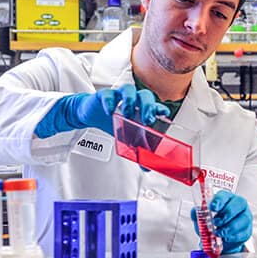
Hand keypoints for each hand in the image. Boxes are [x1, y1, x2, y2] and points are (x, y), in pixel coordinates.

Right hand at [35, 85, 168, 137]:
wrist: (92, 115)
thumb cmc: (114, 122)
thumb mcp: (127, 138)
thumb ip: (138, 150)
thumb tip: (146, 167)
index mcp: (142, 109)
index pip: (155, 105)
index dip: (160, 108)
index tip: (164, 114)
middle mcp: (133, 100)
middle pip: (145, 95)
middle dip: (148, 106)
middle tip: (147, 118)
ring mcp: (119, 96)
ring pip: (128, 90)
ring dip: (130, 101)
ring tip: (128, 113)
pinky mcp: (104, 95)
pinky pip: (108, 94)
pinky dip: (110, 102)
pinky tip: (110, 111)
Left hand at [190, 190, 252, 254]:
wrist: (219, 240)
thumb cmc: (213, 224)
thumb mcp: (203, 218)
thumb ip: (198, 213)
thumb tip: (196, 211)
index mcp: (226, 198)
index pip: (225, 195)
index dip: (219, 201)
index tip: (213, 208)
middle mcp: (238, 205)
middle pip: (238, 204)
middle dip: (226, 214)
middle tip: (216, 222)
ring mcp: (245, 216)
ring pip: (243, 219)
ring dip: (229, 227)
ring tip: (219, 233)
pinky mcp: (247, 230)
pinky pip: (243, 232)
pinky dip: (233, 236)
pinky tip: (226, 238)